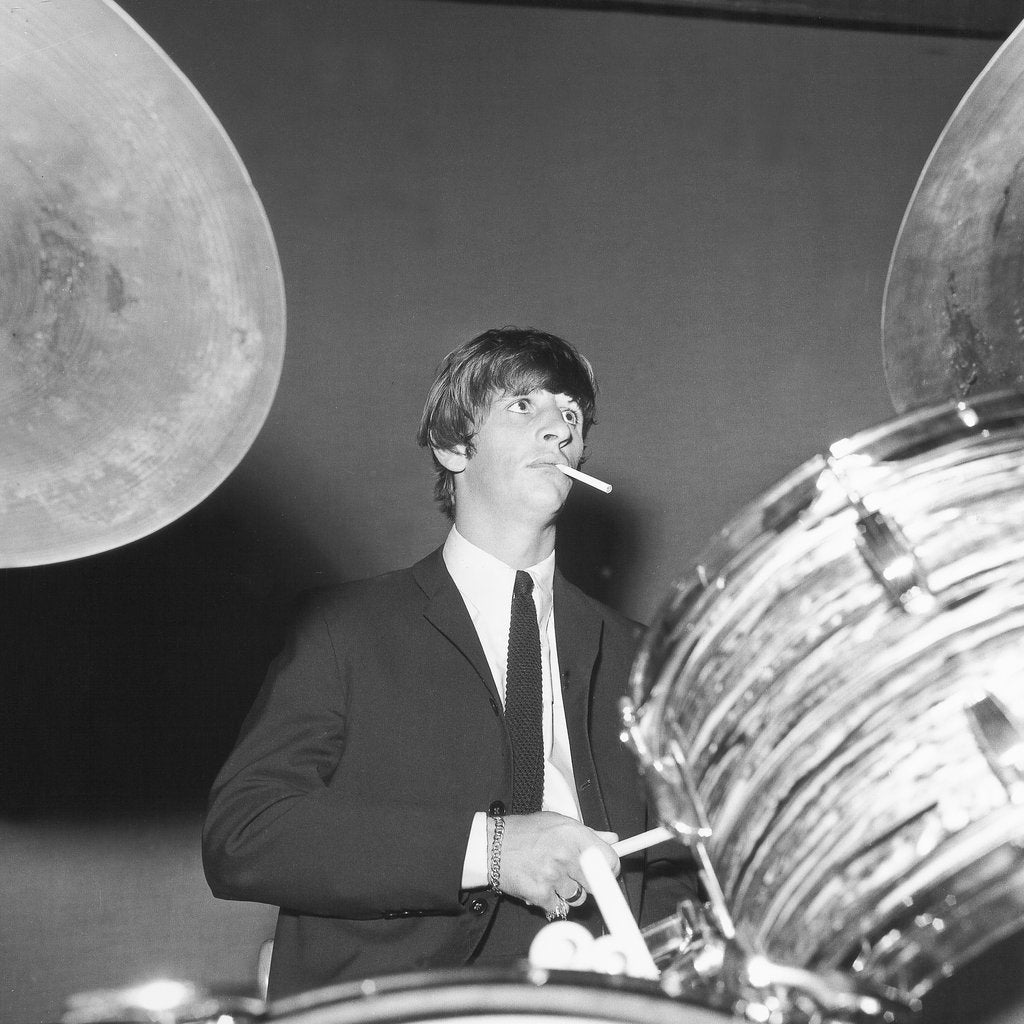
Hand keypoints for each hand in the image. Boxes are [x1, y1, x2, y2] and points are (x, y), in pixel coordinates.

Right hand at [489, 811, 618, 918]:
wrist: (492, 846)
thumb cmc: (523, 832)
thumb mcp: (557, 822)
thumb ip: (587, 833)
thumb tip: (612, 839)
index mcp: (574, 834)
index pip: (610, 859)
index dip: (610, 868)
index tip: (606, 870)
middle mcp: (566, 854)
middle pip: (596, 883)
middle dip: (587, 881)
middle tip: (574, 873)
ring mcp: (554, 876)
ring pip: (578, 897)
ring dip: (568, 892)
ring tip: (552, 877)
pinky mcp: (541, 894)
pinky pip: (558, 907)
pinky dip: (551, 901)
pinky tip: (540, 885)